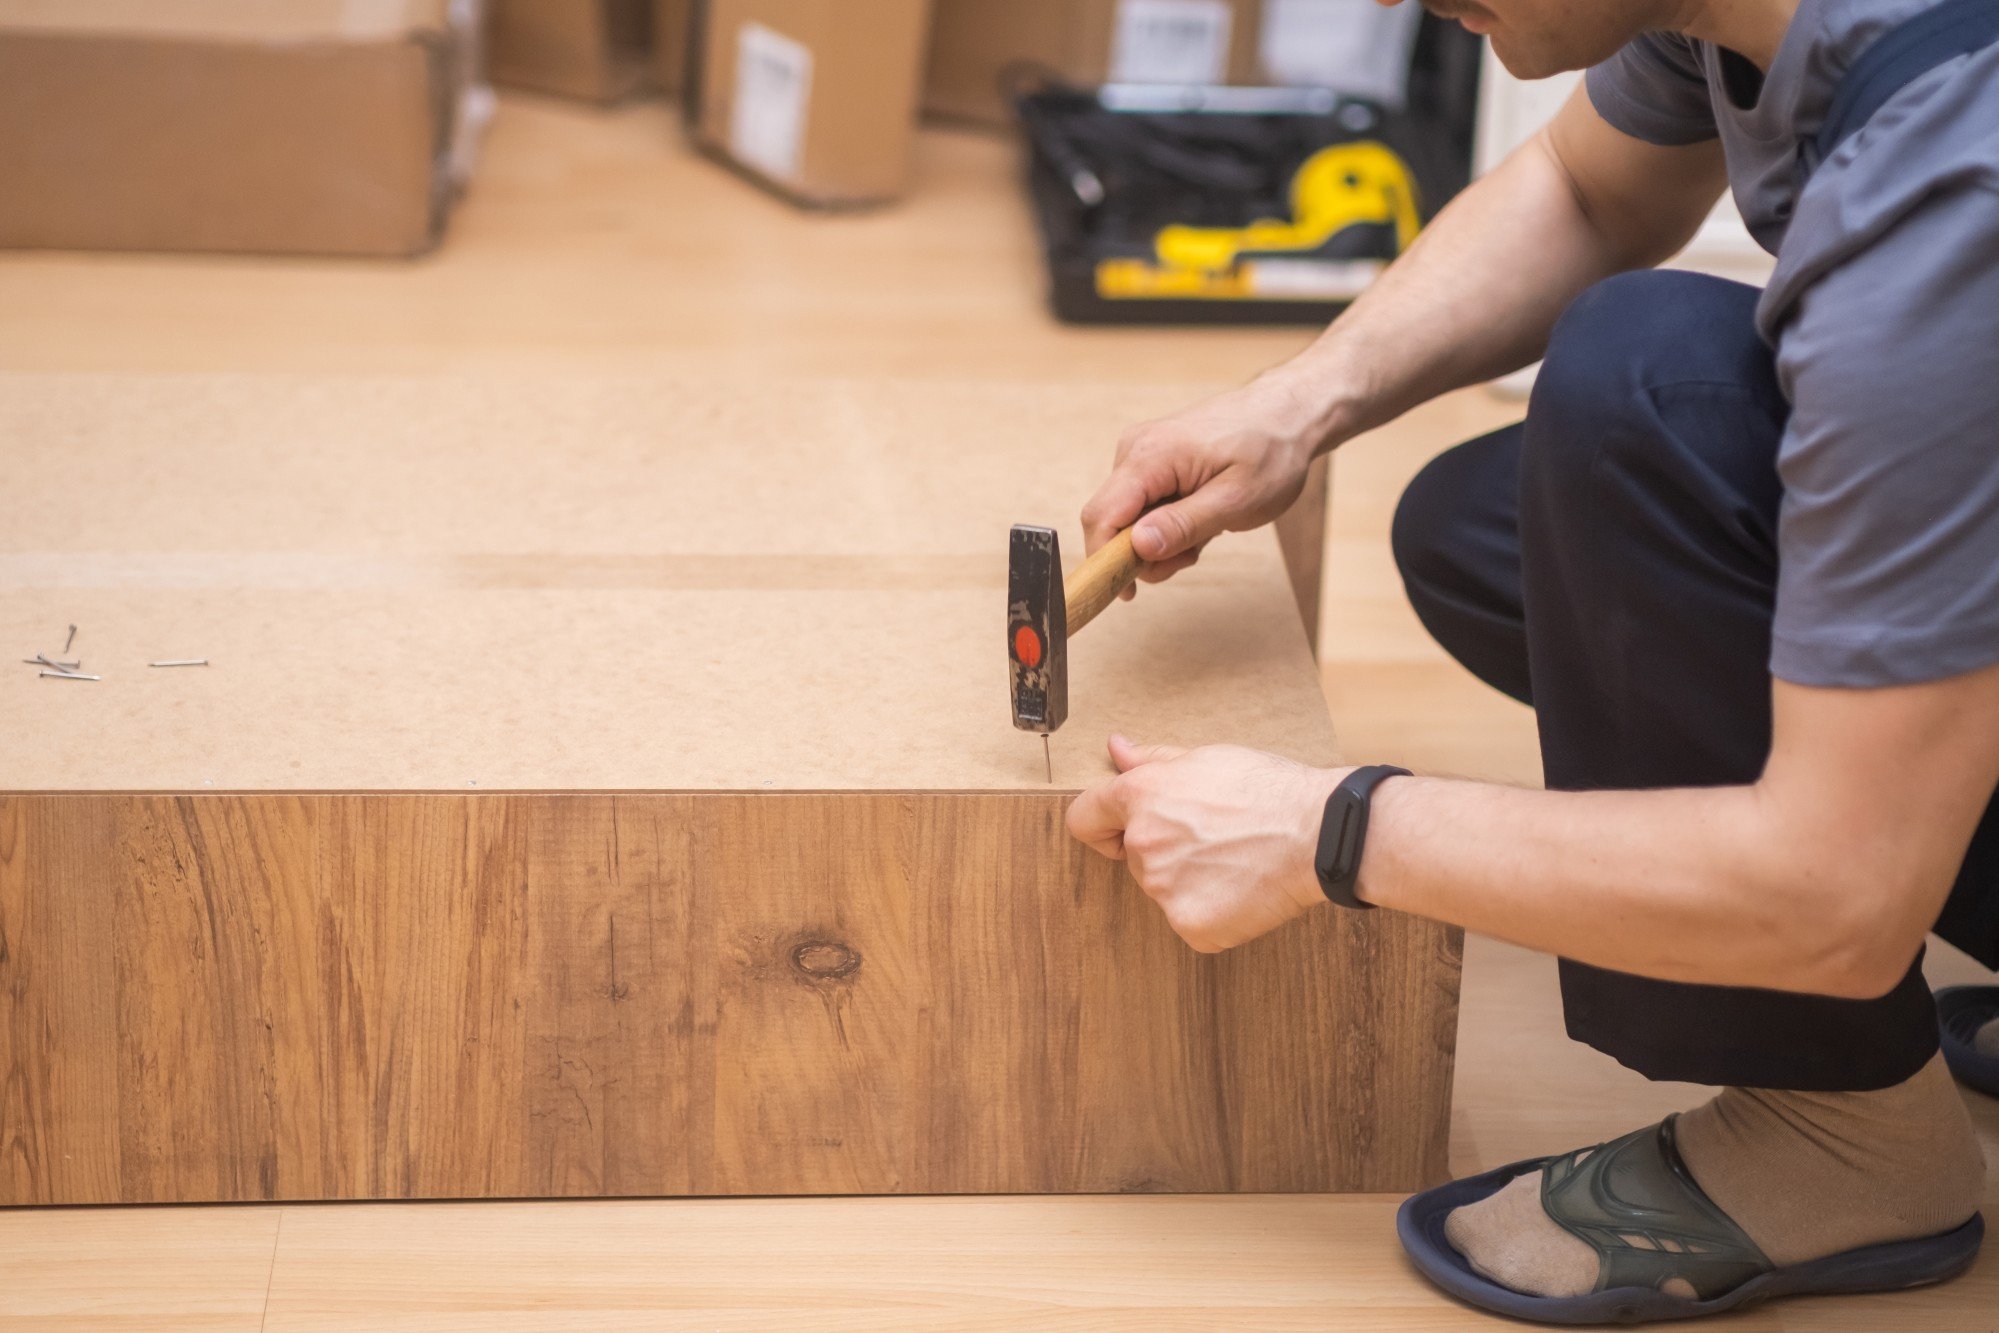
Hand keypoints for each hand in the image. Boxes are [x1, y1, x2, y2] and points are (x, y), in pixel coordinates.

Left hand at [1066, 734, 1350, 952]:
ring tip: (1235, 858)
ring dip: (1189, 880)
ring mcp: (1165, 891)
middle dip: (1163, 849)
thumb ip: (1152, 760)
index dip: (1101, 825)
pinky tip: (1242, 888)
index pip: (1084, 819)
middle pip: (1133, 857)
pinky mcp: (1191, 925)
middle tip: (1213, 837)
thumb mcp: (1206, 758)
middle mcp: (1143, 845)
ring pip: (1163, 889)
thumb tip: (1117, 749)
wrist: (1317, 833)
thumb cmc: (1269, 790)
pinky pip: (1190, 921)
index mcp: (1140, 798)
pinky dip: (1212, 911)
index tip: (1118, 831)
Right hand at [1080, 370, 1328, 594]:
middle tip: (1192, 556)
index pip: (1102, 517)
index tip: (1128, 593)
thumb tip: (1138, 547)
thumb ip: (1184, 525)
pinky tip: (1202, 517)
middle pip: (1112, 522)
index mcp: (1150, 456)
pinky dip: (1169, 524)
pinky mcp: (1153, 462)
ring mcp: (1142, 455)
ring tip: (1207, 531)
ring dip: (1162, 541)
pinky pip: (1144, 507)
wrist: (1288, 414)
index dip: (1105, 560)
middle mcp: (1135, 451)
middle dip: (1144, 554)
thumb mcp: (1236, 500)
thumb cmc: (1272, 451)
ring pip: (1129, 519)